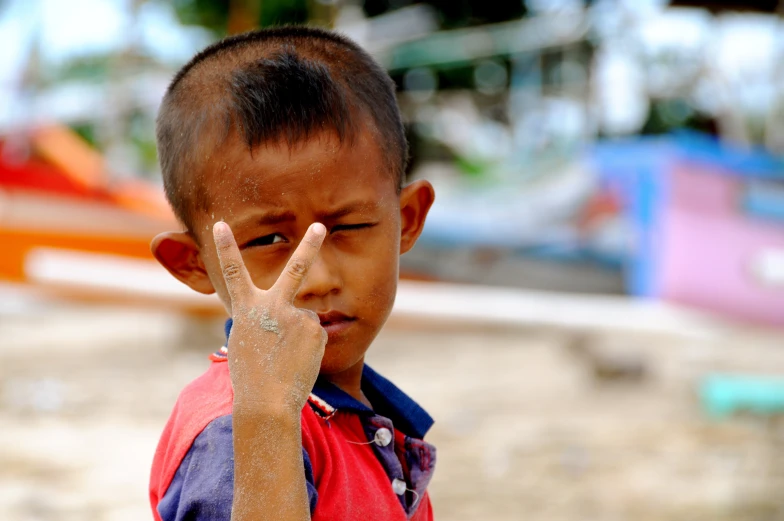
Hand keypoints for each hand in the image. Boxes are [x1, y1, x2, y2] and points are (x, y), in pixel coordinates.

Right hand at [213, 221, 327, 414]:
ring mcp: (296, 316)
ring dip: (300, 337)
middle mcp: (272, 306)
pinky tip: (299, 361)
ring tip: (287, 358)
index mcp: (246, 309)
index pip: (233, 272)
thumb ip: (265, 320)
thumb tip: (297, 314)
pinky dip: (310, 347)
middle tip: (319, 226)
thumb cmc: (252, 376)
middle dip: (308, 245)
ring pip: (305, 319)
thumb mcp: (248, 341)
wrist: (267, 401)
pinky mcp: (315, 329)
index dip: (225, 247)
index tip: (220, 224)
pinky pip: (316, 334)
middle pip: (294, 269)